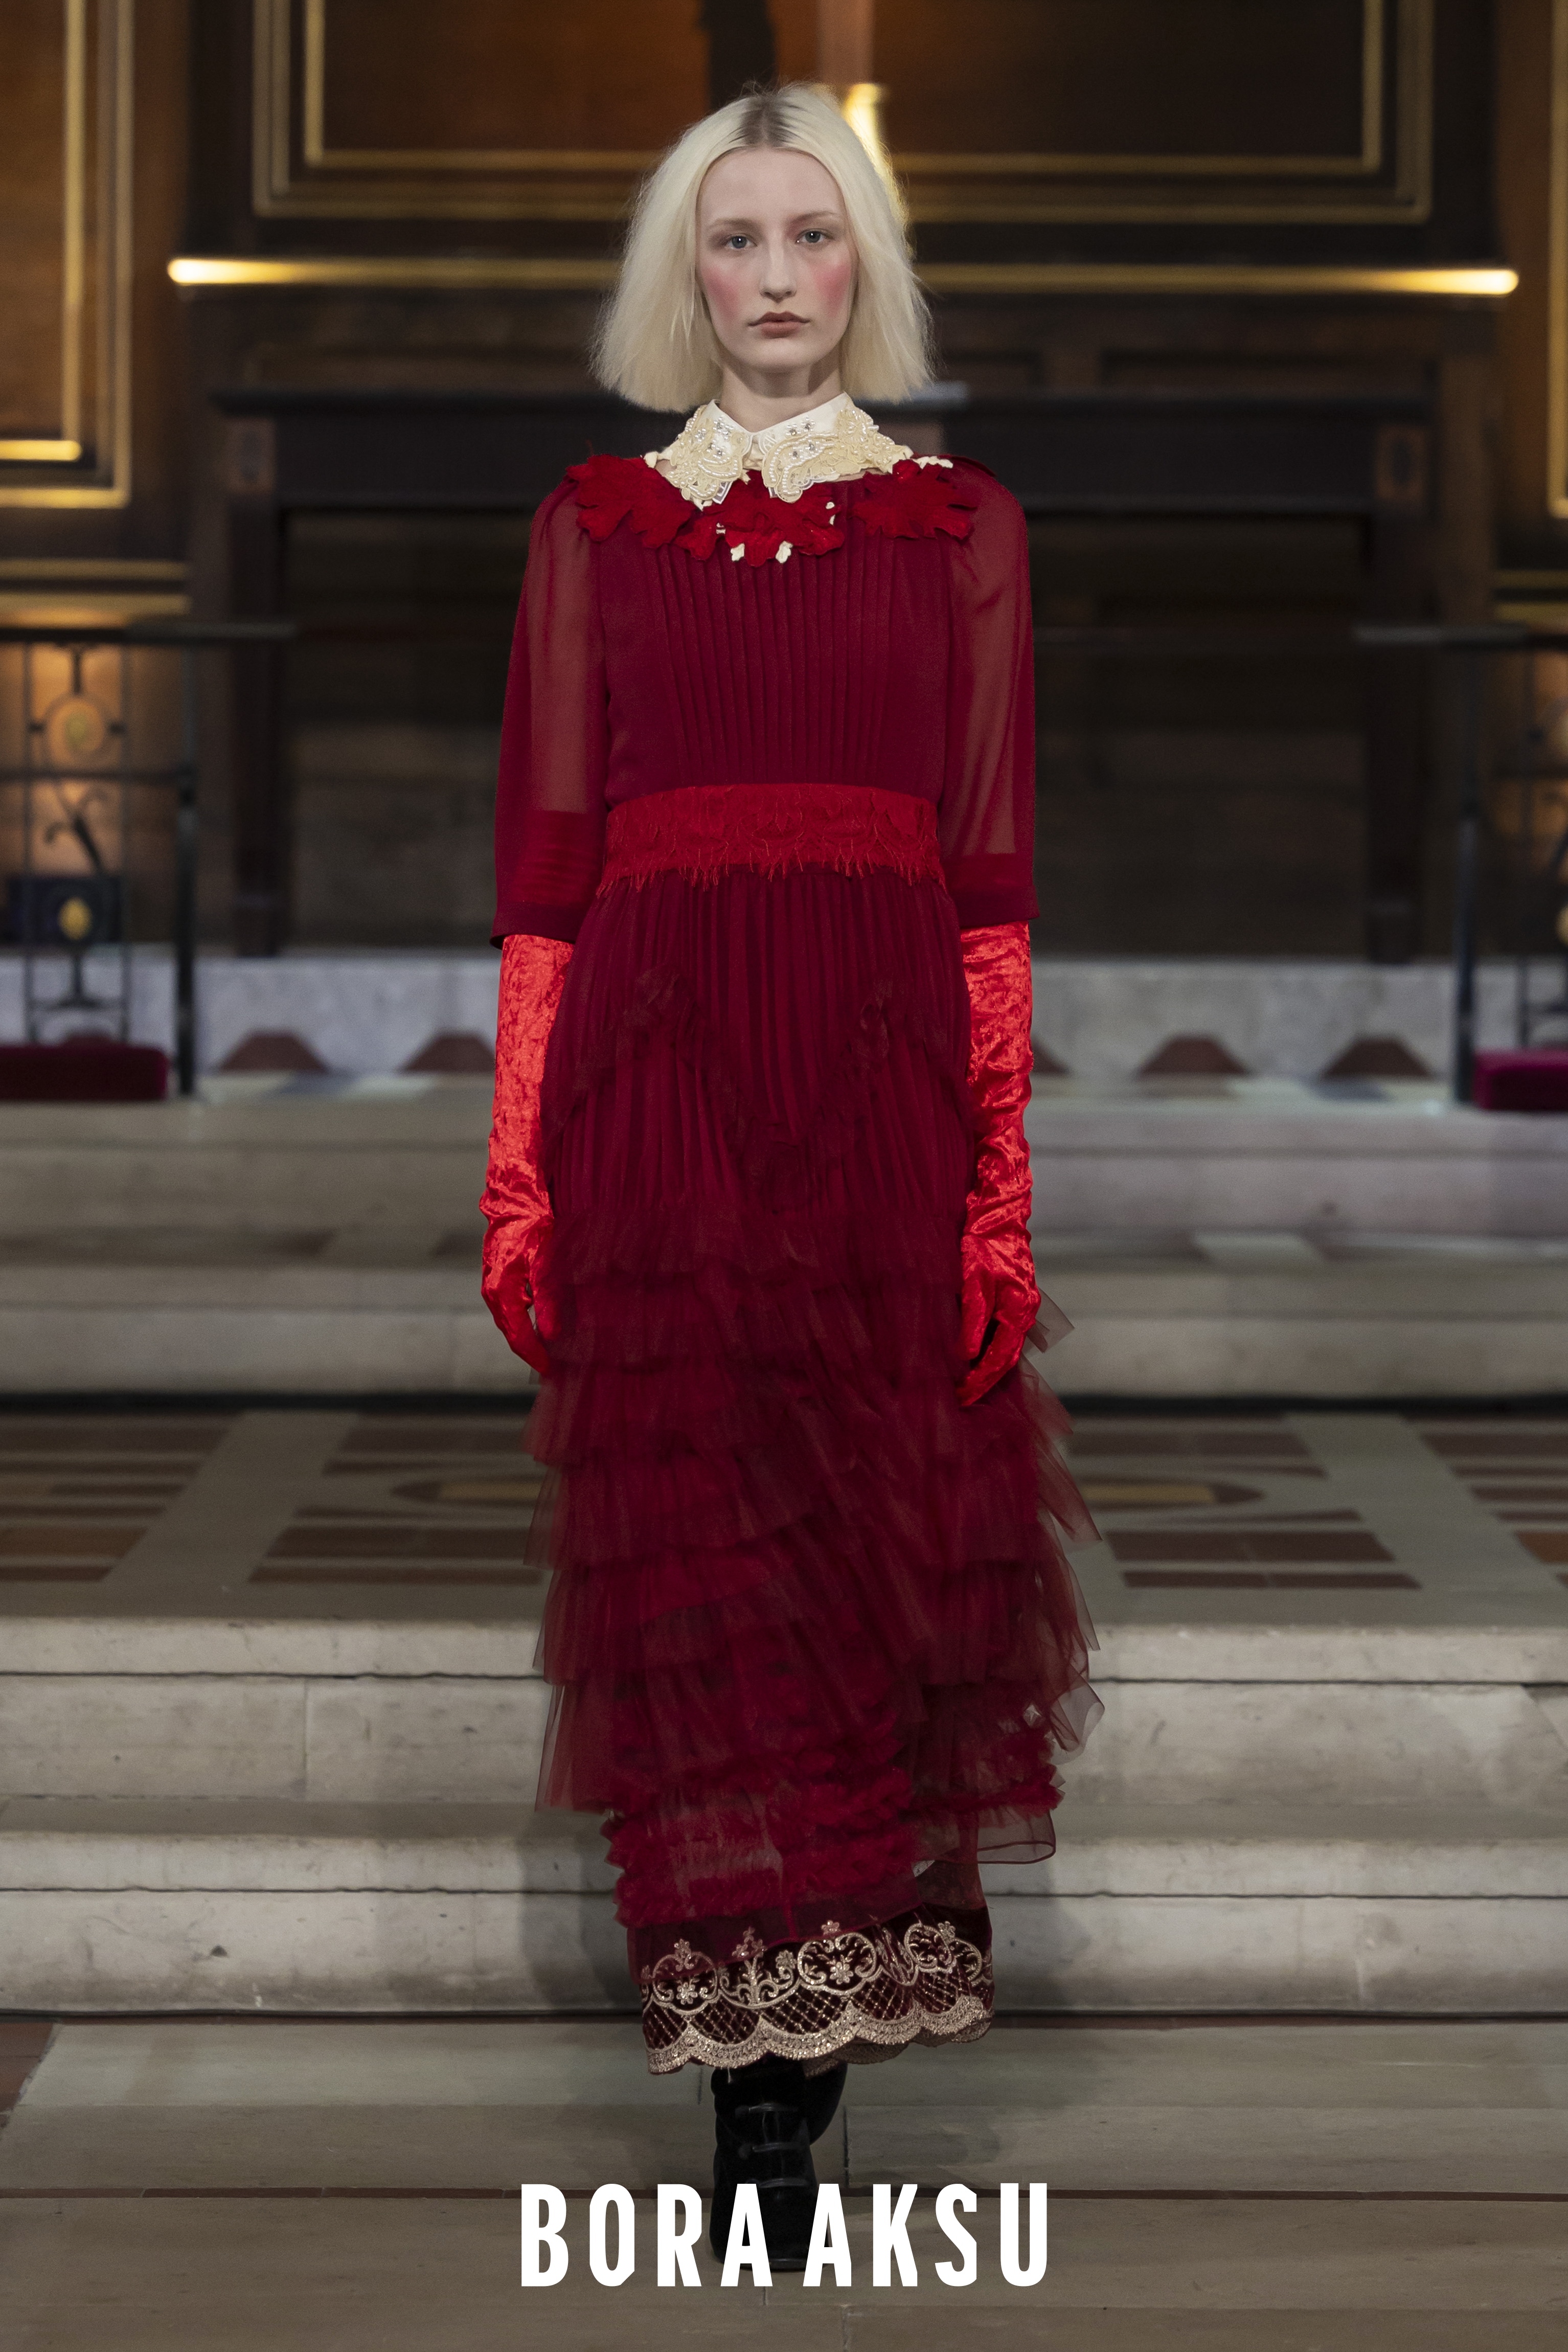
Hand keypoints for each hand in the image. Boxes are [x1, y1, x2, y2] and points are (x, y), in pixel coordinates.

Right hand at [482, 1221, 554, 1377]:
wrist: (516, 1202)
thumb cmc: (533, 1229)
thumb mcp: (546, 1265)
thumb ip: (548, 1301)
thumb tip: (550, 1335)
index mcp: (501, 1292)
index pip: (518, 1336)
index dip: (534, 1356)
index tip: (549, 1370)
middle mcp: (491, 1292)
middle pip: (511, 1333)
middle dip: (530, 1351)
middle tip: (551, 1365)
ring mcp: (491, 1285)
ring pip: (509, 1321)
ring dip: (526, 1336)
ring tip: (548, 1348)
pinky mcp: (496, 1277)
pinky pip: (509, 1307)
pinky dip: (523, 1319)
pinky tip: (539, 1320)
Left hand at [956, 1226, 1038, 1407]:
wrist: (999, 1214)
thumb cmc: (985, 1244)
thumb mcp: (973, 1282)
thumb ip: (972, 1320)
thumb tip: (967, 1355)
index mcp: (1019, 1312)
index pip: (1000, 1359)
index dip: (981, 1381)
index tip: (962, 1396)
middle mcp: (1026, 1313)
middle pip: (1006, 1358)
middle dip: (985, 1380)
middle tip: (962, 1398)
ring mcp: (1022, 1306)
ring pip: (1006, 1346)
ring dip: (987, 1366)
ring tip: (965, 1382)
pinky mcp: (1014, 1298)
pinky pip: (1003, 1332)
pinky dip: (989, 1348)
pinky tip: (973, 1354)